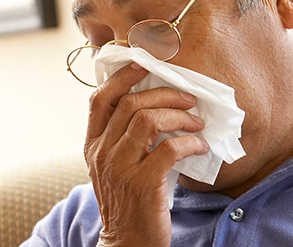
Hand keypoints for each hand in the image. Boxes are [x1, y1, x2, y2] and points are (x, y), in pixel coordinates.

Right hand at [86, 63, 208, 246]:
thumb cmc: (128, 201)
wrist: (128, 244)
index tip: (145, 63)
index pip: (100, 99)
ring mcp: (120, 168)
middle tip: (188, 99)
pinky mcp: (142, 184)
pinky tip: (199, 146)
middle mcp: (102, 153)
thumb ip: (125, 138)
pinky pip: (170, 149)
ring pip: (148, 120)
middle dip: (165, 94)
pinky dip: (190, 143)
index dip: (123, 76)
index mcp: (93, 145)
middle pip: (130, 103)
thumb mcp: (116, 166)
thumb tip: (158, 106)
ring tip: (196, 124)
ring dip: (179, 116)